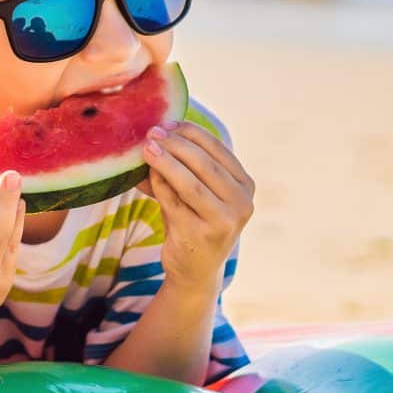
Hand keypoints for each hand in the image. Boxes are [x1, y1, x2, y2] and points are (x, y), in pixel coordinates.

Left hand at [137, 121, 254, 290]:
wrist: (195, 270)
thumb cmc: (193, 221)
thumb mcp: (195, 193)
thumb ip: (183, 166)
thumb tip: (154, 137)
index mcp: (246, 186)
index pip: (219, 150)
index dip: (192, 133)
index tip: (168, 123)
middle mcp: (242, 204)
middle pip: (205, 165)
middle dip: (176, 145)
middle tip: (152, 133)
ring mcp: (224, 221)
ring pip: (190, 183)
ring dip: (166, 162)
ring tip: (146, 148)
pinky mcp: (201, 235)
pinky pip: (174, 203)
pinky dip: (159, 186)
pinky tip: (146, 176)